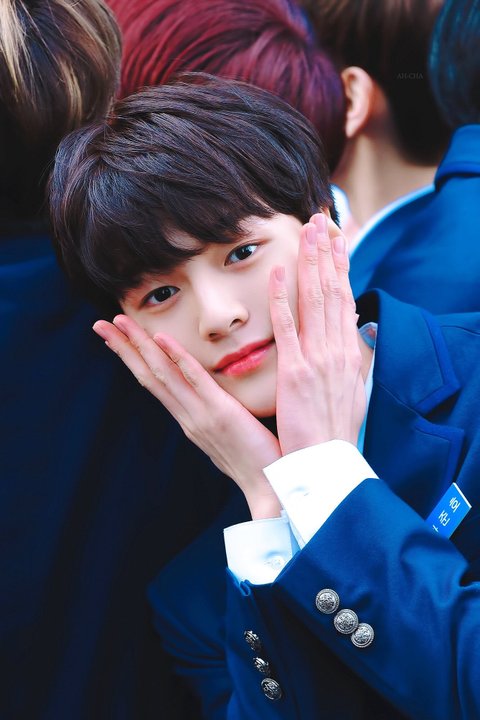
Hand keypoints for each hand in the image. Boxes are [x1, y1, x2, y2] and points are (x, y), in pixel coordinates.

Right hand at [93, 317, 281, 518]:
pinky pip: (195, 380)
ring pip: (162, 375)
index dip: (133, 360)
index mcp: (189, 420)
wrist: (272, 488)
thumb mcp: (228, 436)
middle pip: (148, 376)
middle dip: (123, 349)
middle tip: (100, 324)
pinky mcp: (221, 413)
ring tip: (119, 323)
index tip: (116, 339)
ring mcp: (201, 415)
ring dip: (139, 346)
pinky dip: (176, 359)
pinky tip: (160, 339)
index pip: (154, 384)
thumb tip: (212, 402)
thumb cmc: (257, 461)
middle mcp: (188, 417)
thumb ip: (215, 416)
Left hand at [269, 213, 366, 455]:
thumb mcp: (354, 387)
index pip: (344, 300)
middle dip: (327, 253)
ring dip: (312, 263)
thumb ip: (356, 355)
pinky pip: (288, 328)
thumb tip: (360, 328)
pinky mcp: (296, 371)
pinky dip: (284, 299)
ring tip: (309, 231)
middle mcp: (337, 350)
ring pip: (316, 301)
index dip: (340, 267)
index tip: (336, 240)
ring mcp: (318, 358)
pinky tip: (280, 273)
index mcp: (348, 352)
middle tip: (320, 220)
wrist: (327, 460)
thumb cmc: (335, 428)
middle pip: (333, 291)